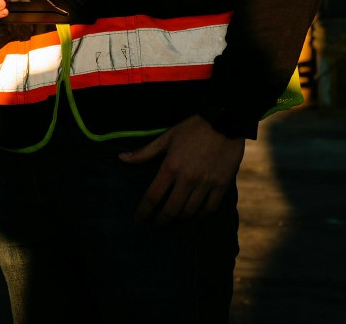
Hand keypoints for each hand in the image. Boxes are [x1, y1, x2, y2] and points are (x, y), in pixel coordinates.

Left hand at [120, 115, 244, 223]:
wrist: (223, 121)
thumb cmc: (192, 129)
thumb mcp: (166, 138)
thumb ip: (145, 152)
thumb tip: (122, 158)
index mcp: (171, 167)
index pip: (153, 196)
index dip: (143, 212)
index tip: (138, 220)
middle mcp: (187, 179)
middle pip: (171, 209)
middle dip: (161, 220)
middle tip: (156, 223)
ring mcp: (206, 183)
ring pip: (190, 211)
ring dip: (180, 217)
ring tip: (174, 217)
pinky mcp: (221, 185)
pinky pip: (210, 208)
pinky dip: (201, 214)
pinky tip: (195, 213)